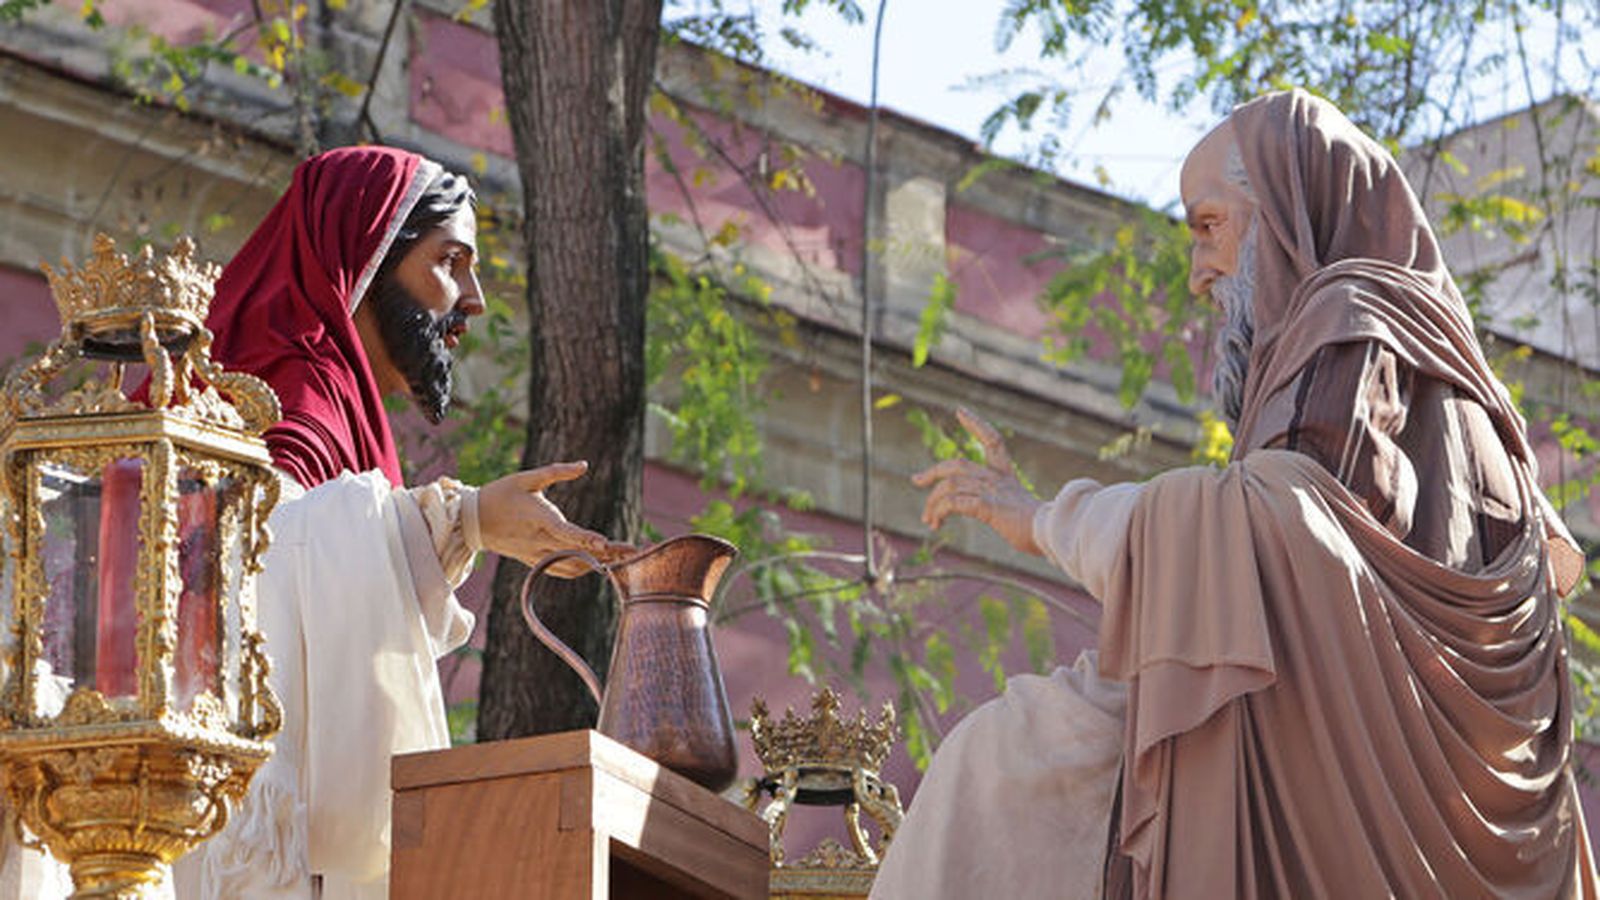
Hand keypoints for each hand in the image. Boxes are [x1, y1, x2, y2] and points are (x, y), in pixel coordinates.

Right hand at [476, 461, 634, 576]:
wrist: (472, 520)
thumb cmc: (500, 493)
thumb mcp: (526, 477)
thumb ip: (557, 472)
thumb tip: (584, 465)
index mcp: (538, 519)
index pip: (565, 533)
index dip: (585, 539)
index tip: (606, 543)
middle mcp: (538, 541)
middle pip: (577, 552)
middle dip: (607, 553)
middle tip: (633, 550)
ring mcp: (536, 555)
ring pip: (572, 566)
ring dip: (598, 563)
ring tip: (622, 557)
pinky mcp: (533, 561)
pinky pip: (561, 570)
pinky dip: (581, 568)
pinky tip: (598, 563)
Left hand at [911, 408, 1042, 556]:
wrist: (1054, 534)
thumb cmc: (1040, 529)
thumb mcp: (1016, 510)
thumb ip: (1001, 505)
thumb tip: (989, 512)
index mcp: (1007, 476)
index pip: (993, 440)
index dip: (976, 424)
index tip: (960, 410)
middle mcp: (998, 480)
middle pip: (957, 465)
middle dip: (933, 472)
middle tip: (916, 480)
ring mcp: (993, 491)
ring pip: (950, 485)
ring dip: (933, 503)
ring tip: (929, 521)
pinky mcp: (988, 506)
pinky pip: (955, 503)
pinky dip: (941, 510)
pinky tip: (937, 522)